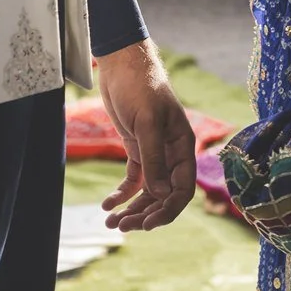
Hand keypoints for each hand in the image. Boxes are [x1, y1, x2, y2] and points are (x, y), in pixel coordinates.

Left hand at [96, 39, 196, 231]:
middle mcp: (171, 153)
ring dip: (131, 208)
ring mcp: (153, 151)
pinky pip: (133, 179)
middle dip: (145, 213)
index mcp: (182, 146)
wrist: (122, 64)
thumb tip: (160, 194)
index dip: (168, 210)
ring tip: (111, 223)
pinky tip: (107, 205)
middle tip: (122, 227)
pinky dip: (121, 194)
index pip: (182, 188)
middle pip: (163, 195)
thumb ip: (154, 158)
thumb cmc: (140, 87)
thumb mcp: (147, 122)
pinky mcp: (136, 147)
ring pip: (147, 191)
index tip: (148, 224)